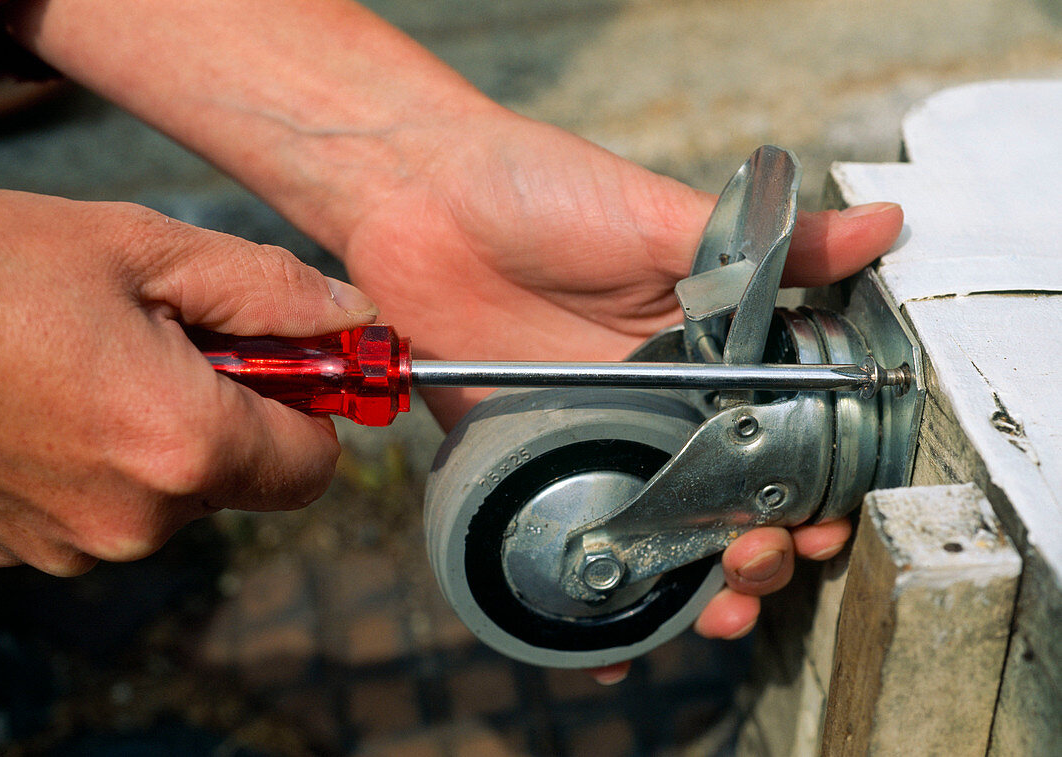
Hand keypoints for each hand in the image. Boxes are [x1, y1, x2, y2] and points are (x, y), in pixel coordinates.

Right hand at [0, 189, 376, 574]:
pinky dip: (104, 459)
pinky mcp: (24, 548)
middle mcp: (134, 519)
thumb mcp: (143, 248)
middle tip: (169, 338)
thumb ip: (268, 290)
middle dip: (232, 412)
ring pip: (175, 492)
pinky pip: (109, 506)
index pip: (314, 466)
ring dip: (162, 433)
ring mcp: (70, 545)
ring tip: (91, 361)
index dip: (311, 410)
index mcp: (180, 445)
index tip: (289, 363)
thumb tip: (352, 317)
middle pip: (245, 478)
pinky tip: (51, 400)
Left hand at [333, 110, 900, 678]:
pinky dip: (582, 605)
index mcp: (702, 351)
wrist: (417, 198)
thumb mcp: (659, 216)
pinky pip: (559, 536)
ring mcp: (591, 437)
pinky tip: (604, 659)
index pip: (777, 434)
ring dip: (689, 591)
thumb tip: (883, 227)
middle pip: (722, 502)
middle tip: (757, 568)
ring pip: (654, 534)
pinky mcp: (523, 457)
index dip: (810, 487)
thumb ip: (766, 246)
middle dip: (755, 553)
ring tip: (708, 616)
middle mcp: (655, 404)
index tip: (828, 522)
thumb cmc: (539, 191)